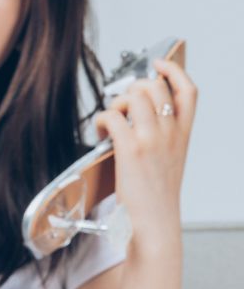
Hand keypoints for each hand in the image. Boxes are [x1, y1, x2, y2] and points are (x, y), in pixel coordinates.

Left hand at [94, 56, 197, 247]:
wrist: (155, 224)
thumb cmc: (157, 197)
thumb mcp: (170, 161)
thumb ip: (164, 137)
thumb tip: (139, 115)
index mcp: (183, 135)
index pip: (188, 90)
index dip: (173, 70)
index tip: (157, 64)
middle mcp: (170, 133)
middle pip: (154, 86)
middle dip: (132, 89)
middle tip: (121, 106)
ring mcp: (152, 139)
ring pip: (133, 96)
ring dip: (116, 102)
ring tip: (111, 120)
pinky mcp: (130, 150)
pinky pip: (111, 116)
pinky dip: (100, 119)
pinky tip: (99, 132)